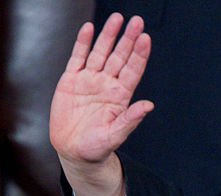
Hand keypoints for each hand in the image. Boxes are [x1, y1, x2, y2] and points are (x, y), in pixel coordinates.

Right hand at [50, 14, 152, 195]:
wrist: (73, 151)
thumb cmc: (97, 147)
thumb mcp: (115, 135)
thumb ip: (130, 120)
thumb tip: (149, 106)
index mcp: (120, 97)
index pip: (133, 71)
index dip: (139, 55)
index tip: (146, 39)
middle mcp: (107, 85)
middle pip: (119, 57)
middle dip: (128, 39)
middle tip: (137, 21)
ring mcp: (89, 80)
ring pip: (101, 53)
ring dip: (108, 36)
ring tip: (117, 18)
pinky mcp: (71, 81)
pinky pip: (78, 58)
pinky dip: (83, 43)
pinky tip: (89, 28)